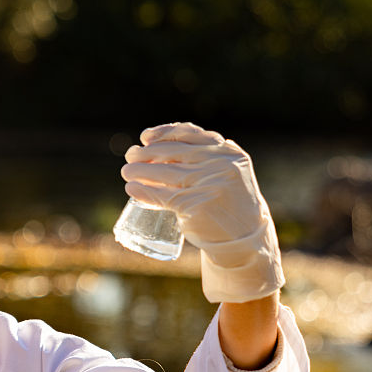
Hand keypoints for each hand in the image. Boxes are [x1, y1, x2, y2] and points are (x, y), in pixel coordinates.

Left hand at [121, 123, 283, 303]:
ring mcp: (210, 185)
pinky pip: (164, 196)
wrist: (244, 238)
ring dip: (141, 171)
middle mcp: (221, 165)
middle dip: (147, 152)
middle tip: (131, 155)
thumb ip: (204, 158)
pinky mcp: (198, 206)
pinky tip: (132, 189)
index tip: (146, 136)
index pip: (190, 134)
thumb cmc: (228, 204)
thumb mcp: (224, 173)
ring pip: (166, 173)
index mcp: (228, 152)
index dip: (164, 132)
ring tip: (127, 172)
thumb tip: (159, 146)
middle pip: (174, 153)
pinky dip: (144, 192)